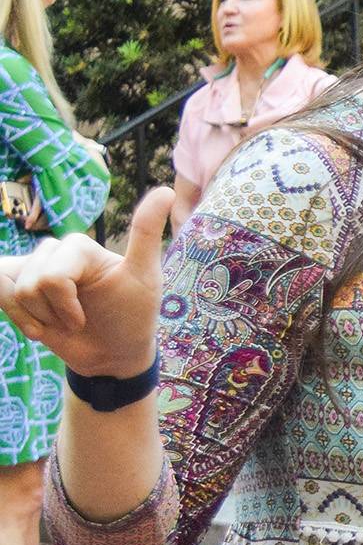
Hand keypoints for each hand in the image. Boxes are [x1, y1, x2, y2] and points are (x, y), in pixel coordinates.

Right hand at [0, 186, 171, 377]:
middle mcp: (54, 252)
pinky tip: (39, 328)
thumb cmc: (132, 317)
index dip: (65, 305)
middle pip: (31, 283)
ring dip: (36, 318)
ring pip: (11, 289)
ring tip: (62, 323)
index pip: (52, 275)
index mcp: (80, 246)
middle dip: (53, 314)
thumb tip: (165, 190)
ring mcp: (33, 269)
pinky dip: (17, 317)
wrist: (113, 354)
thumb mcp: (145, 276)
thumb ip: (146, 233)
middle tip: (79, 322)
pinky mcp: (17, 286)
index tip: (86, 319)